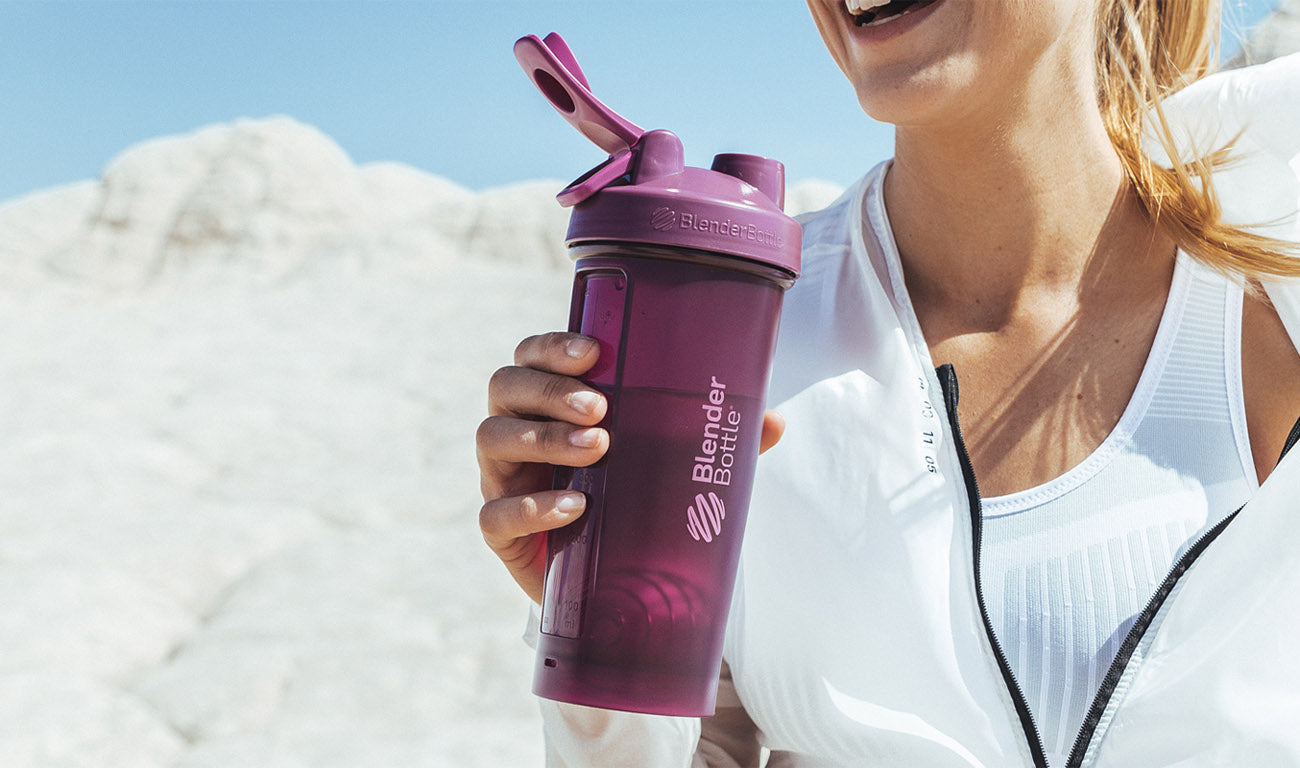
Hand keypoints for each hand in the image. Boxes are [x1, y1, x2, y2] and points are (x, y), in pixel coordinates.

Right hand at [477, 331, 785, 603]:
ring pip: (492, 438)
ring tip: (599, 447)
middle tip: (599, 406)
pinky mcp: (500, 532)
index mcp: (549, 401)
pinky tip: (573, 507)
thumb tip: (774, 420)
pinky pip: (495, 514)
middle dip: (549, 390)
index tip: (593, 352)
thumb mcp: (670, 464)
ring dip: (542, 436)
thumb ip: (715, 441)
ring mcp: (502, 479)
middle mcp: (517, 430)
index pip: (533, 356)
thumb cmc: (633, 498)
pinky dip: (531, 506)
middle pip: (506, 386)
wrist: (609, 582)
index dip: (552, 347)